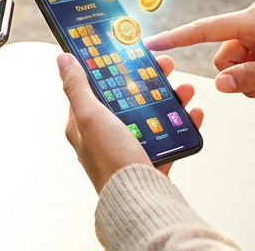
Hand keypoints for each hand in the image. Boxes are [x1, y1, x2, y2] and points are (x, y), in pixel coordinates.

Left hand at [58, 53, 202, 191]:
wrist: (140, 201)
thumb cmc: (112, 162)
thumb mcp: (90, 117)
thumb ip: (77, 87)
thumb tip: (62, 60)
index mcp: (84, 125)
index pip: (94, 87)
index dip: (110, 68)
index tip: (128, 53)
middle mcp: (105, 136)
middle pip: (127, 98)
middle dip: (148, 80)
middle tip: (164, 65)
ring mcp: (129, 148)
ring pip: (151, 114)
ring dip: (170, 98)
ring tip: (184, 88)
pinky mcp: (151, 160)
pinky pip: (169, 137)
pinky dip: (182, 124)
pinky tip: (193, 113)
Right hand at [145, 1, 254, 99]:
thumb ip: (253, 78)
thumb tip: (218, 86)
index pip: (205, 29)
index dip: (176, 39)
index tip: (148, 45)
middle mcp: (253, 21)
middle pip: (222, 57)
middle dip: (239, 80)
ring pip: (236, 64)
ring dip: (252, 82)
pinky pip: (251, 63)